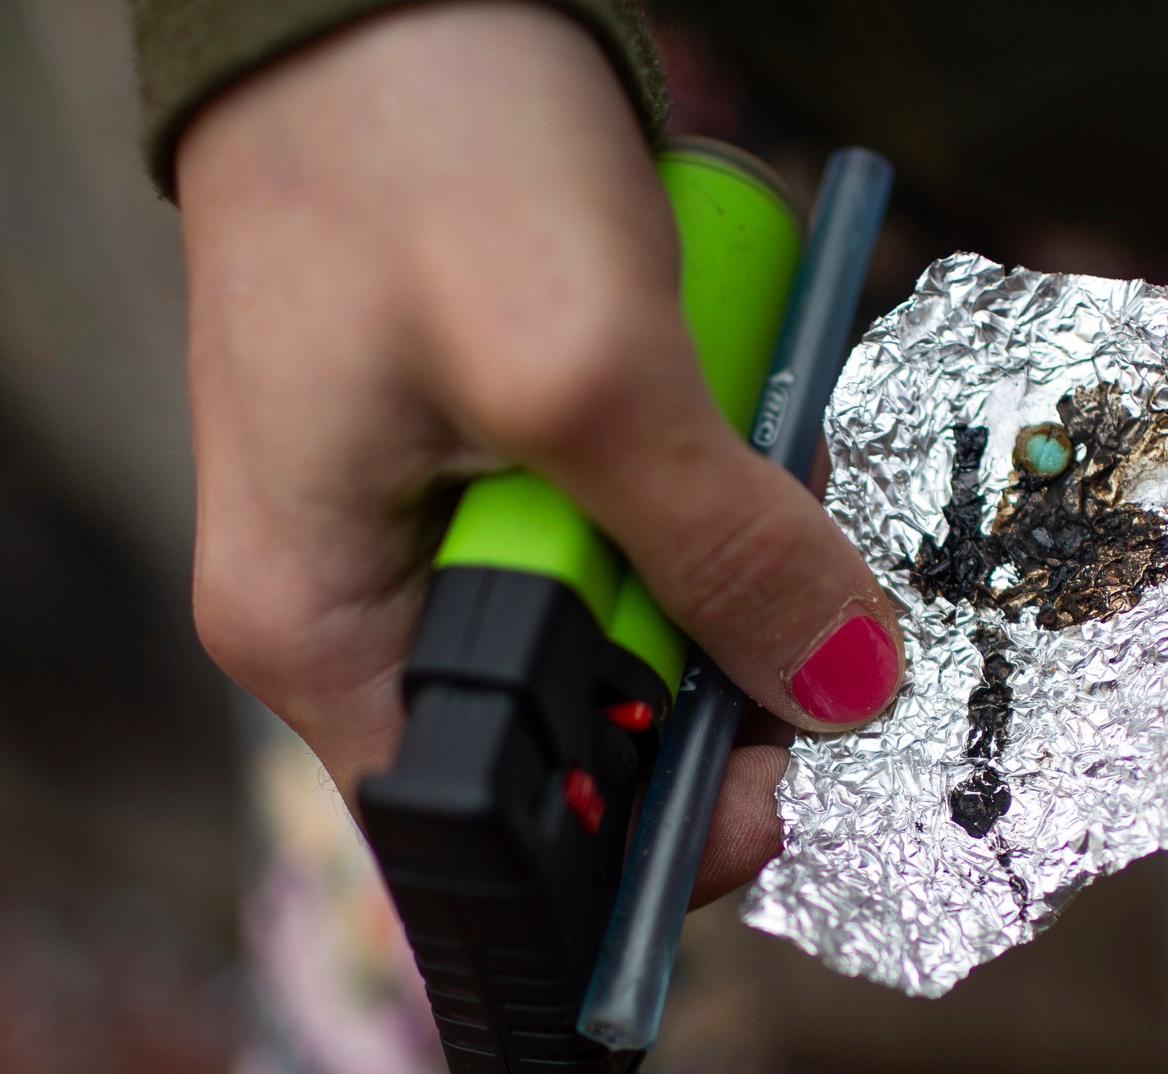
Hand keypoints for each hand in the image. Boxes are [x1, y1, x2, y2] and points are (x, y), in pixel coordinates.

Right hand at [175, 1, 903, 901]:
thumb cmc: (417, 148)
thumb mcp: (585, 372)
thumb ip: (719, 551)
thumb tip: (846, 688)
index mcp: (320, 633)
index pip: (502, 831)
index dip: (653, 832)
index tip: (789, 776)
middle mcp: (352, 607)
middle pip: (574, 733)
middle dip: (705, 667)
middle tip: (798, 570)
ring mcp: (414, 525)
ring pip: (611, 625)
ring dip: (712, 563)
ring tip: (753, 450)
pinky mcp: (474, 451)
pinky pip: (611, 526)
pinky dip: (688, 488)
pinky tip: (720, 408)